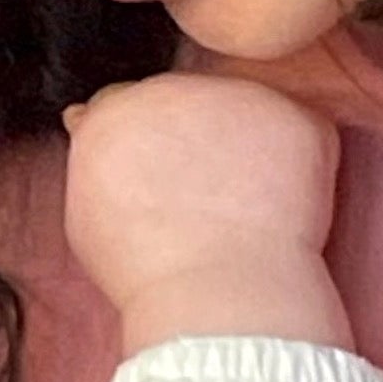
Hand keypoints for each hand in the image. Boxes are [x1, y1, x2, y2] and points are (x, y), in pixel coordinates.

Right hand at [63, 73, 348, 349]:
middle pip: (188, 103)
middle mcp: (175, 88)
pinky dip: (298, 164)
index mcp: (116, 109)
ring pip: (243, 112)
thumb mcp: (86, 216)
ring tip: (242, 212)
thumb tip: (84, 117)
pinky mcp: (296, 117)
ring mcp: (239, 97)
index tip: (163, 188)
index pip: (131, 105)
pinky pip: (298, 132)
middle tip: (207, 204)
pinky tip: (280, 210)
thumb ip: (92, 155)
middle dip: (197, 141)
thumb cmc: (146, 272)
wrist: (217, 292)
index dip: (151, 149)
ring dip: (245, 148)